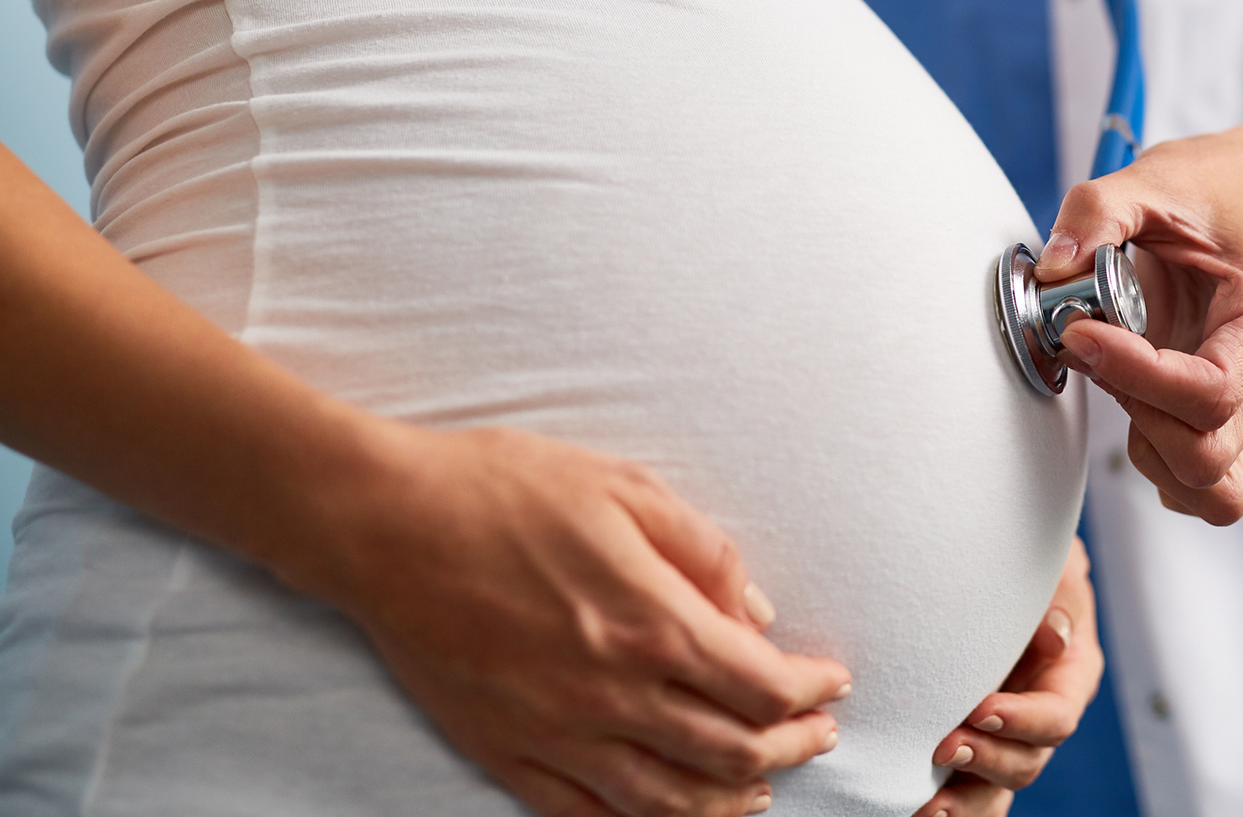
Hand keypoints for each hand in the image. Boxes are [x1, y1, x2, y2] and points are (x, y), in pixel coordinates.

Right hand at [296, 422, 852, 816]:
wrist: (382, 522)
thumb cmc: (504, 489)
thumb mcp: (626, 488)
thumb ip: (705, 552)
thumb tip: (756, 611)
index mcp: (650, 620)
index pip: (762, 685)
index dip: (811, 691)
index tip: (831, 682)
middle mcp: (611, 691)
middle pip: (731, 750)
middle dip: (790, 747)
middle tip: (815, 735)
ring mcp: (555, 732)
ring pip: (667, 801)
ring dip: (728, 799)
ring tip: (758, 788)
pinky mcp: (503, 749)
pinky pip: (583, 813)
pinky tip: (664, 811)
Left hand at [912, 537, 1103, 816]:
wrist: (993, 563)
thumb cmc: (1027, 560)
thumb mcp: (1053, 565)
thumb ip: (1059, 595)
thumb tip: (1055, 636)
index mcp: (1071, 675)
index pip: (1058, 717)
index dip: (1023, 721)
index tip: (980, 709)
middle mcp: (1041, 714)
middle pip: (1028, 761)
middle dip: (987, 759)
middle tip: (943, 747)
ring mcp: (1006, 736)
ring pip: (997, 788)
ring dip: (964, 800)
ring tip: (927, 808)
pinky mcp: (972, 742)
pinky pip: (967, 791)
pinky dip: (947, 808)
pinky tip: (915, 811)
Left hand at [1037, 122, 1242, 524]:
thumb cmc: (1213, 188)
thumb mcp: (1156, 178)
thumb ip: (1099, 213)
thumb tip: (1053, 269)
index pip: (1212, 391)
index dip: (1139, 377)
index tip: (1083, 333)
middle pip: (1210, 455)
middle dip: (1136, 415)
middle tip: (1095, 348)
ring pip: (1210, 486)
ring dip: (1145, 447)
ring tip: (1112, 373)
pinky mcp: (1218, 412)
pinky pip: (1200, 483)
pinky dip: (1157, 463)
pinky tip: (1128, 399)